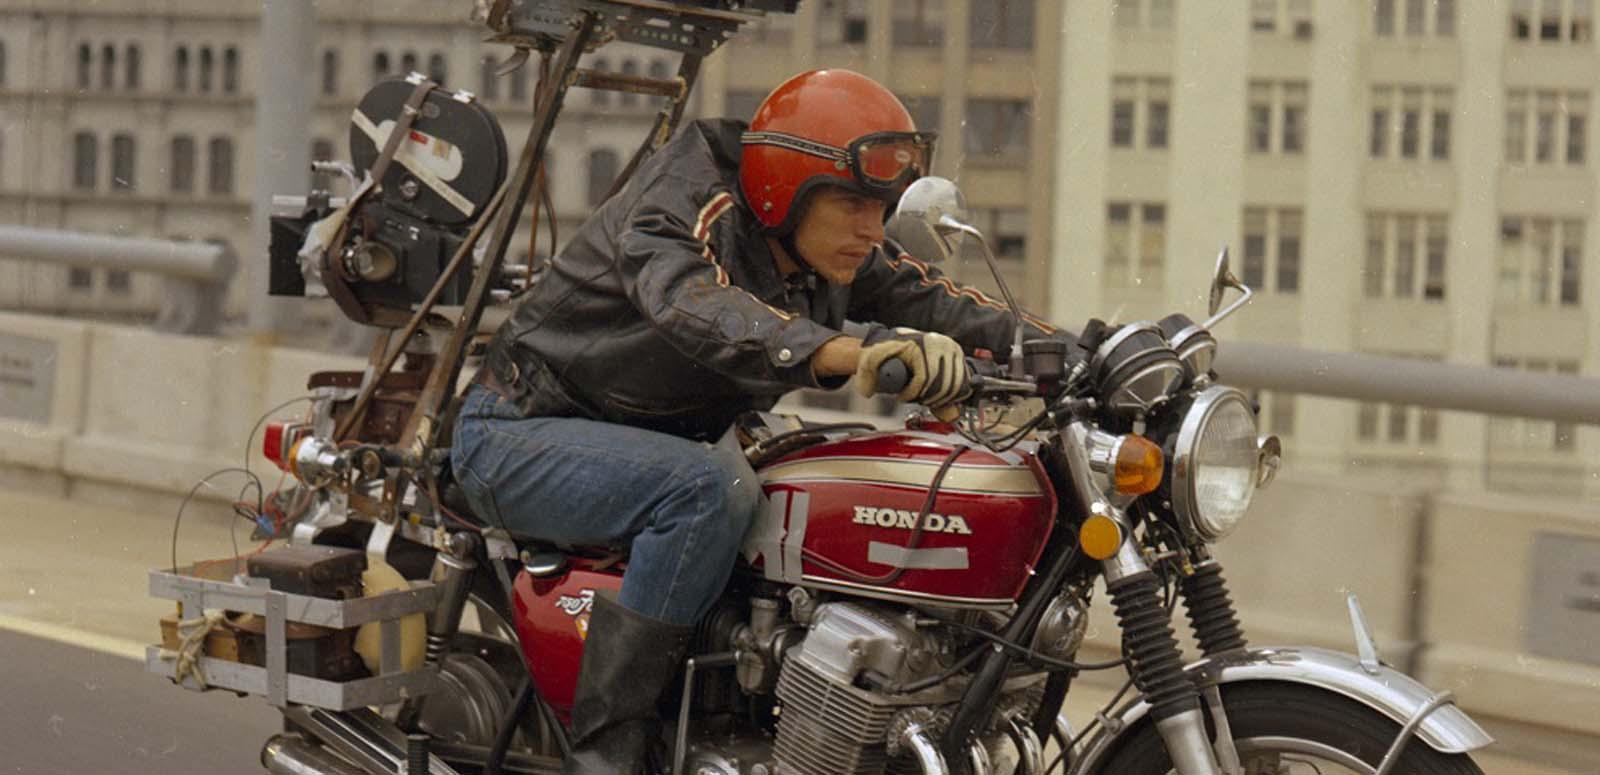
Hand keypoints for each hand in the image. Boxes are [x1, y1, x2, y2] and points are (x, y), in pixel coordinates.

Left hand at [854, 328, 968, 417]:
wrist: (898, 339)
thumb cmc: (887, 349)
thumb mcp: (872, 357)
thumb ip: (866, 373)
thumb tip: (868, 391)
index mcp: (925, 344)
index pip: (926, 377)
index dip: (914, 393)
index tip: (903, 397)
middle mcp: (943, 345)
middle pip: (943, 385)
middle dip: (929, 399)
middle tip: (916, 401)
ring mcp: (953, 351)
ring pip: (956, 387)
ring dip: (942, 399)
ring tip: (926, 399)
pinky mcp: (960, 358)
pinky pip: (963, 384)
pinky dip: (954, 395)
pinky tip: (940, 397)